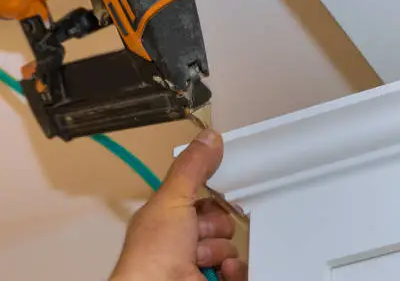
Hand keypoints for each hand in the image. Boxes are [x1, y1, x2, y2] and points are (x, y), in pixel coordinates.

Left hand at [110, 130, 247, 280]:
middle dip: (213, 227)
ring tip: (200, 259)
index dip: (209, 199)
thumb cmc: (155, 251)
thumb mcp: (172, 198)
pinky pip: (240, 270)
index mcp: (167, 221)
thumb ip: (192, 167)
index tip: (213, 197)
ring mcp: (198, 266)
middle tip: (196, 235)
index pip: (202, 201)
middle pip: (219, 223)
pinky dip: (234, 271)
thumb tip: (210, 135)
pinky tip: (222, 272)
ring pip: (230, 247)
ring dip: (219, 251)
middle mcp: (182, 244)